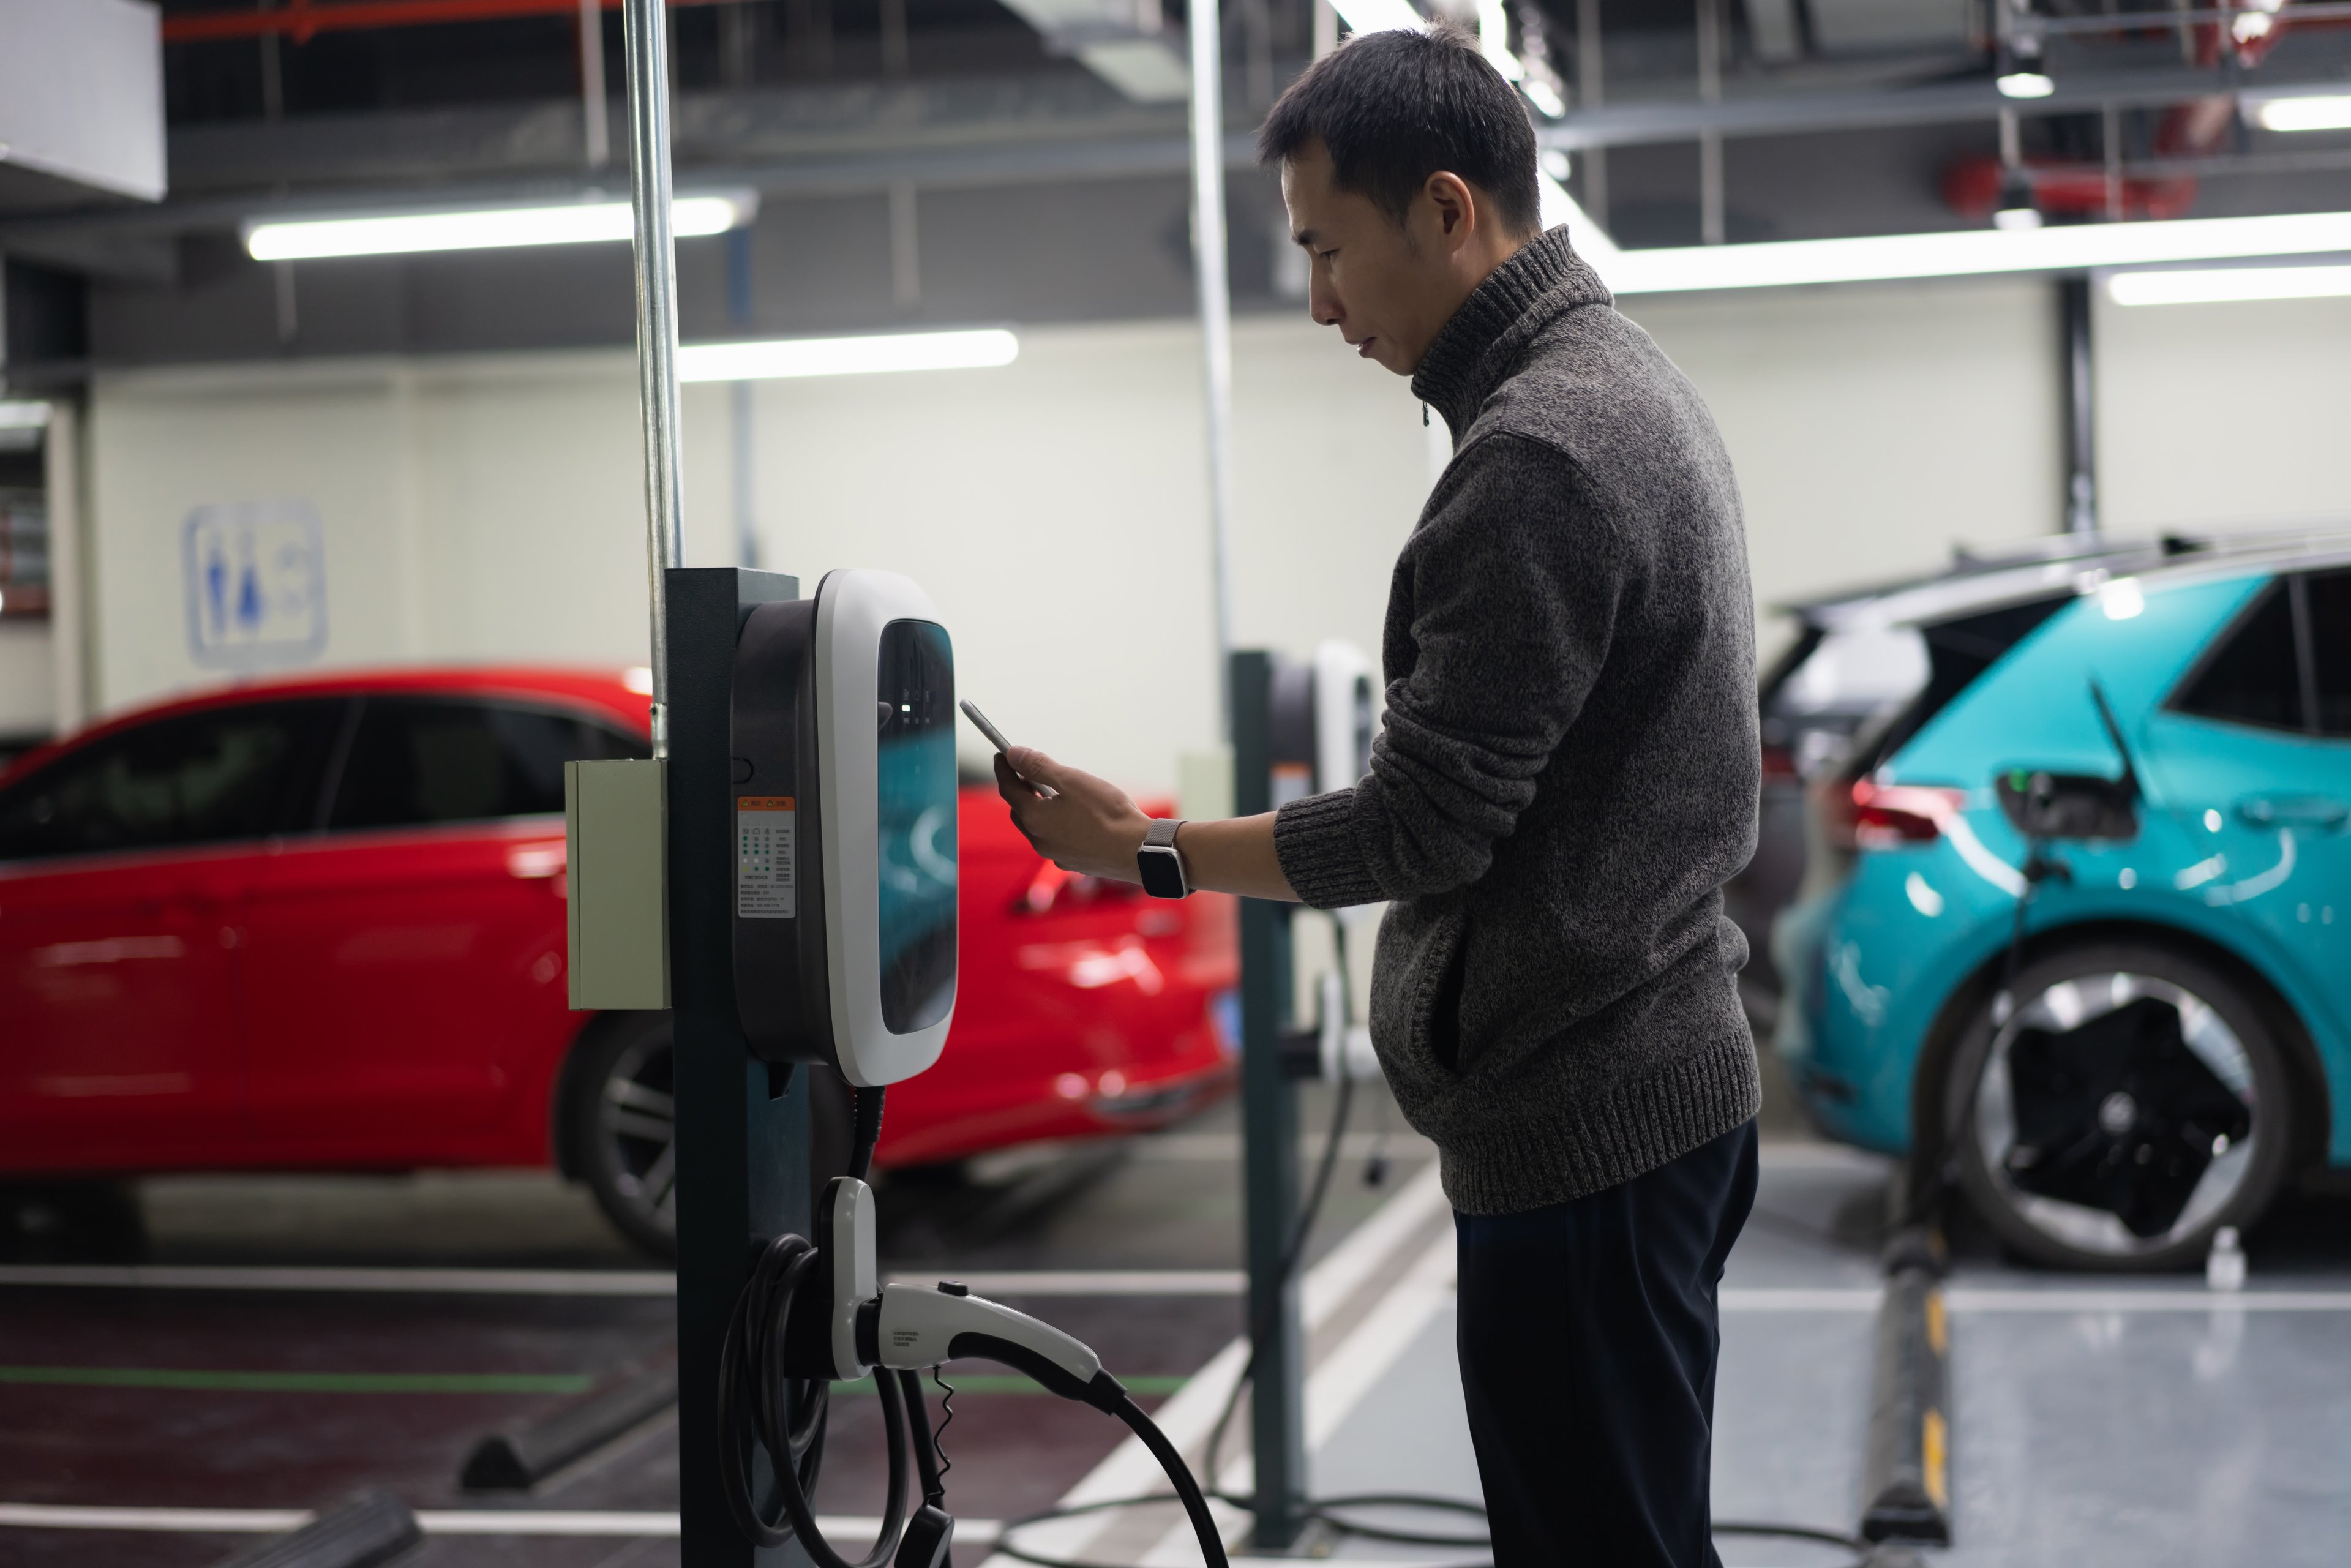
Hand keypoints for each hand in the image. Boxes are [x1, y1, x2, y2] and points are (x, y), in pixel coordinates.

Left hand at [993, 746, 1151, 882]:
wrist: (1140, 851)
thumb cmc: (1108, 814)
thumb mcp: (1071, 781)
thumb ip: (1039, 767)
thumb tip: (1013, 754)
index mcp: (1035, 819)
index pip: (1008, 789)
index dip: (1004, 769)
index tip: (1002, 754)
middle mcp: (1040, 841)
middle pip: (1020, 810)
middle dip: (1019, 789)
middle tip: (1025, 771)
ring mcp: (1056, 855)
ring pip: (1038, 827)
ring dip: (1039, 808)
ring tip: (1052, 792)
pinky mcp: (1073, 862)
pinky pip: (1056, 839)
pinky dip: (1057, 824)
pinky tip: (1074, 816)